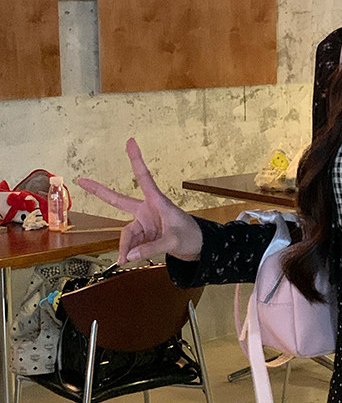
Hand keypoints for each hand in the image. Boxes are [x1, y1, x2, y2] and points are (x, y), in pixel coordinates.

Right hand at [78, 138, 203, 265]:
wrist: (198, 248)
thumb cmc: (191, 236)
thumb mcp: (174, 242)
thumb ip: (151, 248)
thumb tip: (128, 255)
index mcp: (157, 202)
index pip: (144, 178)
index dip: (136, 160)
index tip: (130, 141)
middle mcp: (146, 210)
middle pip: (118, 201)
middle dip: (99, 192)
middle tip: (81, 180)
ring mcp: (143, 223)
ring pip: (126, 234)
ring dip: (124, 247)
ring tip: (125, 260)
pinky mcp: (143, 236)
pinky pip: (130, 244)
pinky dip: (129, 253)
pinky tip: (129, 260)